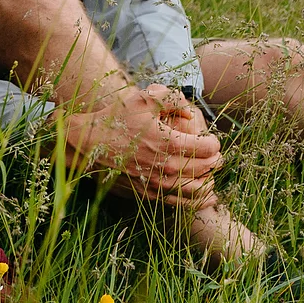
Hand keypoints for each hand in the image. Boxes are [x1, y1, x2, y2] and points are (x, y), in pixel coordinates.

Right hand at [63, 83, 221, 205]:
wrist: (88, 144)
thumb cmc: (116, 119)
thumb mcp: (143, 98)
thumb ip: (172, 99)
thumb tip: (190, 114)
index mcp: (169, 142)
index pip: (208, 148)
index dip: (215, 141)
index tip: (211, 138)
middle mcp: (166, 167)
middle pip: (206, 168)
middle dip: (215, 160)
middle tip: (216, 153)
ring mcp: (158, 184)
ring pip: (197, 189)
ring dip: (209, 181)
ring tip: (211, 173)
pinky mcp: (149, 195)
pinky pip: (181, 204)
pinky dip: (198, 201)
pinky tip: (204, 194)